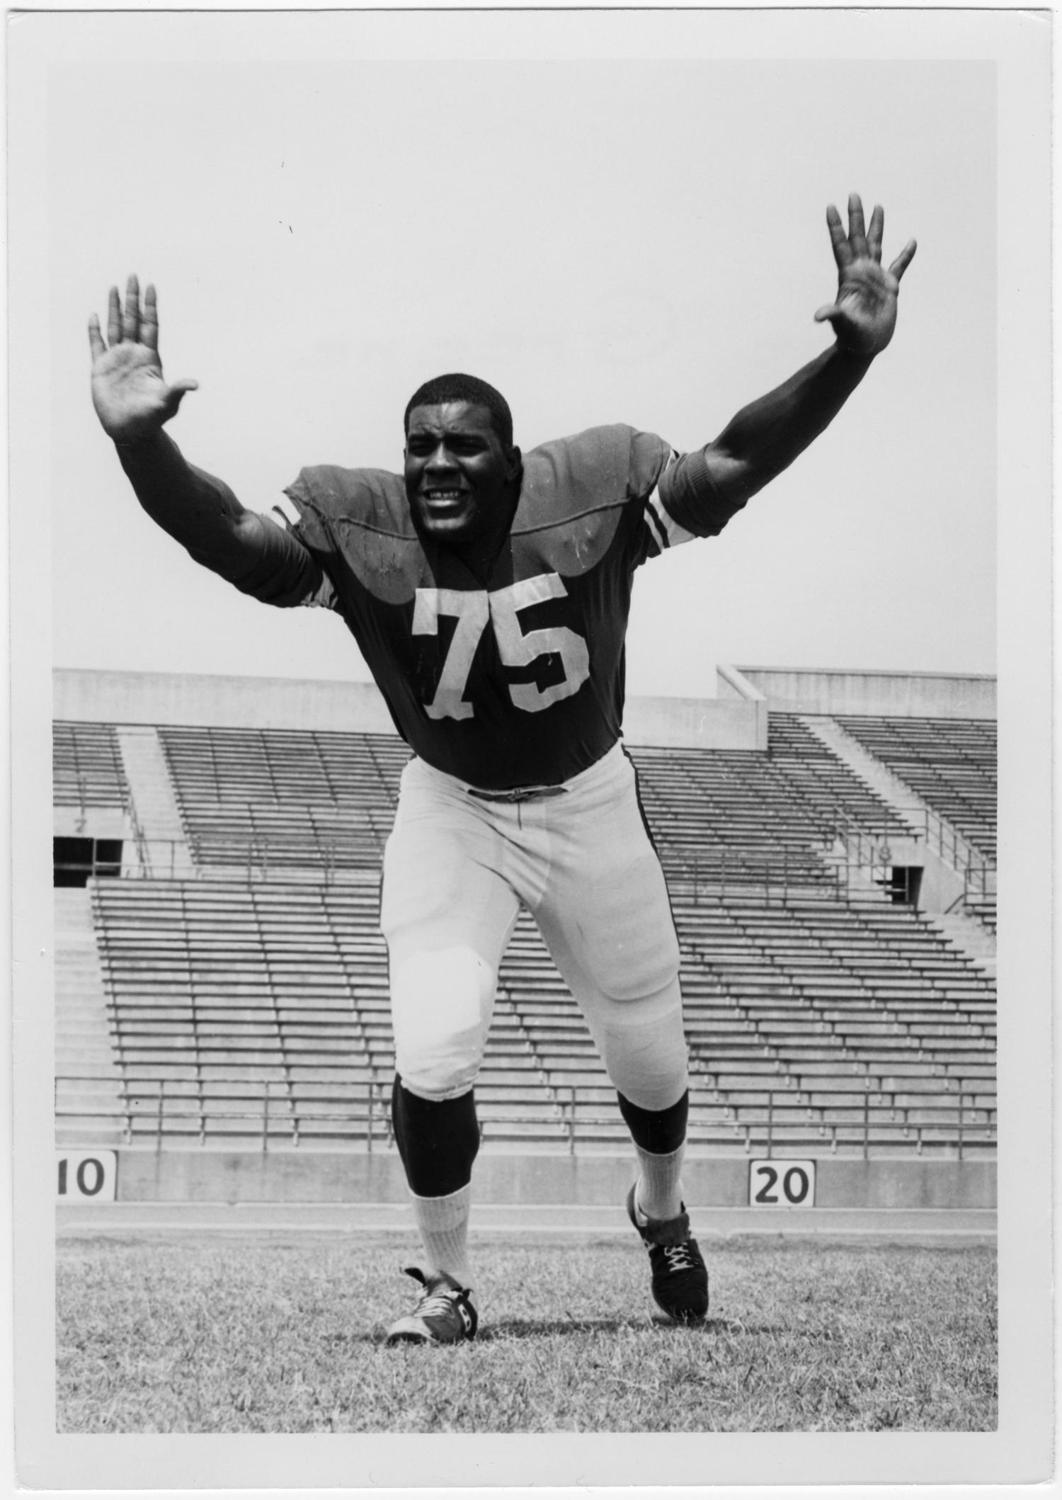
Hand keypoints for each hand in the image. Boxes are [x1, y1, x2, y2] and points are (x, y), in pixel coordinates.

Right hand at [88, 276, 198, 443]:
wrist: (130, 431)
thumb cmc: (151, 418)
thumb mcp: (167, 402)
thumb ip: (177, 390)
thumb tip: (194, 384)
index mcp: (149, 358)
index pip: (150, 326)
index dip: (150, 307)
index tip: (151, 286)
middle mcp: (133, 354)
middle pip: (132, 320)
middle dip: (132, 298)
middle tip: (132, 275)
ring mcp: (116, 360)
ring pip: (115, 327)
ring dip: (113, 307)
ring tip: (113, 287)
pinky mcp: (100, 369)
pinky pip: (96, 344)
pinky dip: (94, 330)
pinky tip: (94, 315)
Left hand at [814, 194, 916, 357]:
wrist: (865, 347)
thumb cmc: (851, 337)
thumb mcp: (842, 324)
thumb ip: (833, 315)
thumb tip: (818, 315)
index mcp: (848, 276)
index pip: (841, 245)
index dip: (836, 227)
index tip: (830, 207)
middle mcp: (861, 272)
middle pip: (858, 238)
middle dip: (856, 217)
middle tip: (853, 194)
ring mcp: (875, 277)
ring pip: (876, 245)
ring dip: (877, 226)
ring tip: (877, 206)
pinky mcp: (890, 287)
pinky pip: (899, 266)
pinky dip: (905, 255)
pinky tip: (911, 242)